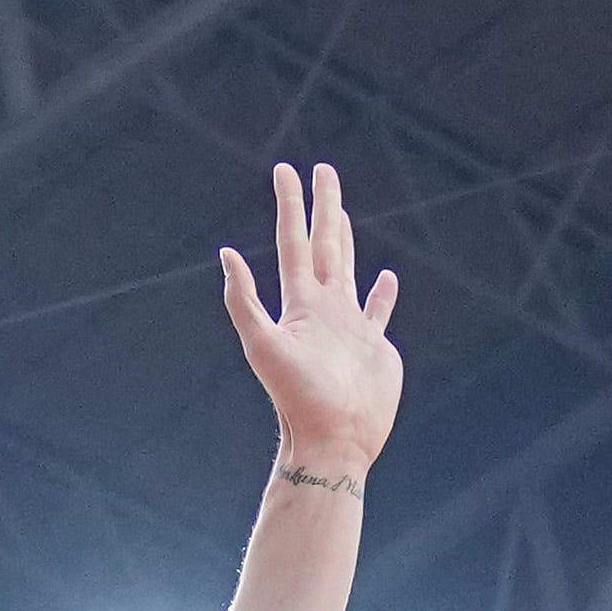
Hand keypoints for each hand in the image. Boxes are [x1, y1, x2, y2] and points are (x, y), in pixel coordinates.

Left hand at [224, 159, 403, 481]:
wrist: (332, 441)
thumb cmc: (297, 399)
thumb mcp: (263, 347)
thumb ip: (244, 301)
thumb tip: (226, 255)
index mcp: (300, 304)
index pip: (293, 242)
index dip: (291, 205)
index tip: (287, 170)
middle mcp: (324, 308)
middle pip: (323, 245)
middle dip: (323, 207)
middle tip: (323, 170)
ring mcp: (349, 326)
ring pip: (346, 269)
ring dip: (344, 239)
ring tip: (342, 214)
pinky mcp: (373, 346)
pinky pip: (378, 311)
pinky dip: (382, 294)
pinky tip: (385, 278)